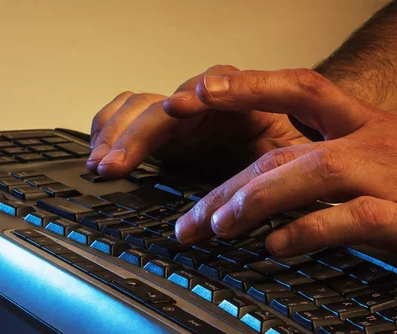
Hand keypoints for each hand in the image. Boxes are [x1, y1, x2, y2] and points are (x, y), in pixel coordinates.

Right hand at [86, 65, 310, 178]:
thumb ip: (281, 162)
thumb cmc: (296, 162)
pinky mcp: (171, 135)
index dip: (194, 96)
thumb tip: (259, 183)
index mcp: (245, 101)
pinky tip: (100, 153)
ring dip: (116, 132)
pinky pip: (131, 117)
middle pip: (164, 103)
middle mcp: (209, 103)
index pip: (214, 86)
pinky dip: (111, 131)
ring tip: (101, 163)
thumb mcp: (296, 161)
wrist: (293, 168)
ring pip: (140, 107)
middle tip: (115, 162)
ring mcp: (187, 117)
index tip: (176, 109)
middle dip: (135, 130)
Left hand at [173, 68, 396, 279]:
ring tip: (218, 226)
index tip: (199, 94)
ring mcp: (390, 178)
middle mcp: (371, 142)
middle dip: (229, 184)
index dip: (248, 86)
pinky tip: (277, 246)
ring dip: (257, 201)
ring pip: (310, 176)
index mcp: (363, 123)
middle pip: (285, 150)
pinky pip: (349, 220)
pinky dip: (308, 233)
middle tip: (190, 218)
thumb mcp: (386, 156)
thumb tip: (272, 183)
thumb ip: (330, 161)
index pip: (297, 88)